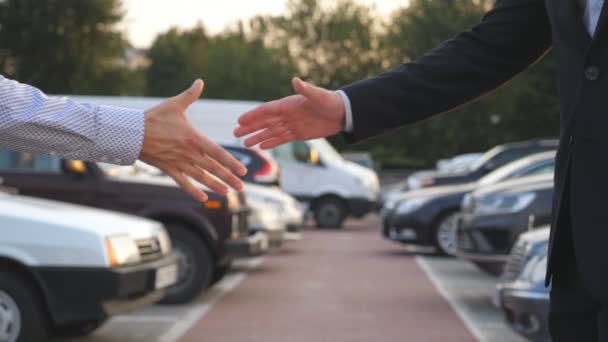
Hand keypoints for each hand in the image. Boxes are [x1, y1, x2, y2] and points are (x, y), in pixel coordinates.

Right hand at [140, 80, 246, 201]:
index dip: (231, 162)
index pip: (218, 152)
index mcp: (194, 138)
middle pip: (213, 168)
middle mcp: (189, 153)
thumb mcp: (174, 104)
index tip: (243, 170)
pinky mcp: (168, 168)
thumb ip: (190, 95)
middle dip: (228, 178)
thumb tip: (200, 81)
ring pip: (201, 177)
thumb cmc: (154, 117)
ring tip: (227, 193)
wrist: (131, 132)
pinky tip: (203, 199)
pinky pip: (183, 183)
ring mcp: (179, 162)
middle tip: (241, 187)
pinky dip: (193, 191)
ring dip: (215, 186)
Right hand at [234, 78, 345, 148]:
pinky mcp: (298, 134)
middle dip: (250, 128)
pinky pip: (281, 139)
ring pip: (270, 132)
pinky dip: (271, 143)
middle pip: (264, 122)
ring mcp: (291, 124)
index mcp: (288, 104)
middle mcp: (287, 114)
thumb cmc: (330, 102)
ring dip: (257, 137)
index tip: (240, 120)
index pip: (266, 110)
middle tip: (235, 133)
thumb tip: (296, 80)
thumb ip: (306, 90)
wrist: (342, 113)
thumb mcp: (319, 96)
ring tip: (244, 143)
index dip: (253, 115)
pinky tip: (260, 147)